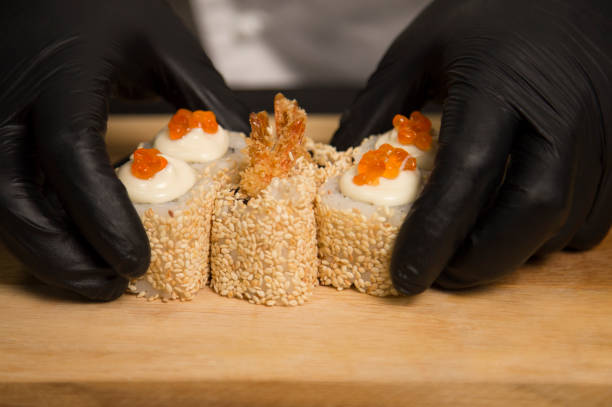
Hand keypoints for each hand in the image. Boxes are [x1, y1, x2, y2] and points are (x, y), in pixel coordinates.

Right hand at [0, 0, 248, 299]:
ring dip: (45, 251)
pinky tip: (74, 245)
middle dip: (60, 255)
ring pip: (1, 203)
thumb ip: (203, 94)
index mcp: (59, 76)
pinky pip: (3, 191)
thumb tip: (241, 148)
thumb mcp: (163, 40)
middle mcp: (10, 102)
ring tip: (94, 279)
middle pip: (14, 197)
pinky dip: (38, 227)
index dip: (101, 216)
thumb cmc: (103, 4)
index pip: (70, 154)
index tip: (135, 262)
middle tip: (109, 287)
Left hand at [332, 0, 611, 293]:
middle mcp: (561, 112)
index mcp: (501, 82)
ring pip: (565, 222)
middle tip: (441, 274)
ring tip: (470, 250)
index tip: (406, 274)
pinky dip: (549, 238)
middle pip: (532, 210)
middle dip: (482, 259)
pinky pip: (593, 220)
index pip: (468, 173)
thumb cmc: (487, 18)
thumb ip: (379, 104)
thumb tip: (343, 161)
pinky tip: (514, 226)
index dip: (435, 234)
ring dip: (513, 251)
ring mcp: (602, 133)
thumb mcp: (419, 50)